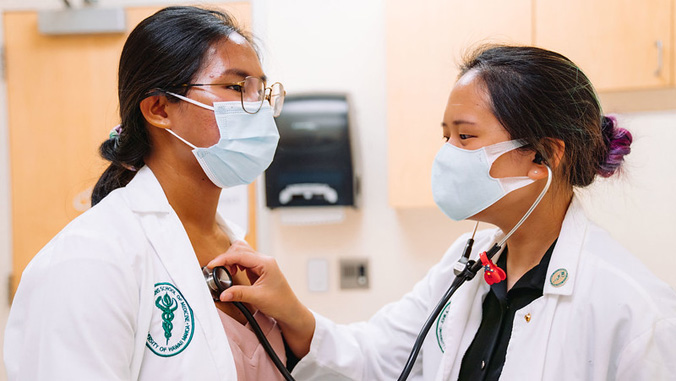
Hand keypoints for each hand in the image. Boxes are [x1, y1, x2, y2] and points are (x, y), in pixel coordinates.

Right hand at [208, 240, 314, 356]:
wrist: (290, 310)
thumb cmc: (280, 303)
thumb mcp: (257, 298)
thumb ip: (239, 293)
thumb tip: (222, 293)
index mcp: (265, 263)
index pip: (241, 255)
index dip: (224, 259)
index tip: (212, 265)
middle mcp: (263, 260)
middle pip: (240, 249)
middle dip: (227, 257)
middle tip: (219, 271)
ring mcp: (261, 264)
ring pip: (241, 253)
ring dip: (231, 260)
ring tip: (226, 273)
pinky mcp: (258, 270)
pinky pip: (243, 262)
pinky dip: (234, 265)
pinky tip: (232, 273)